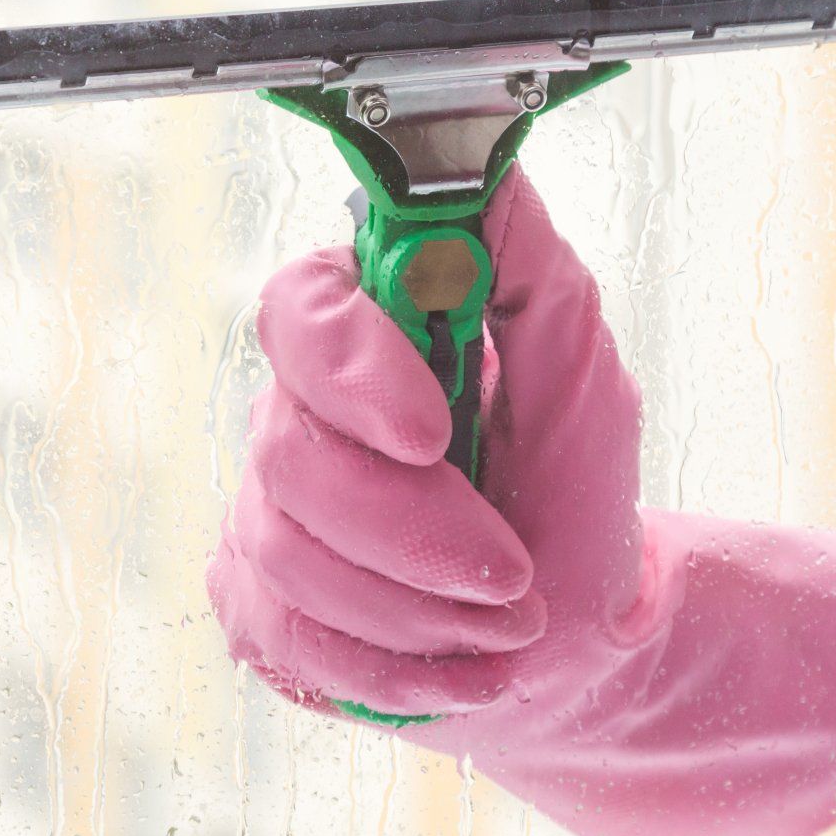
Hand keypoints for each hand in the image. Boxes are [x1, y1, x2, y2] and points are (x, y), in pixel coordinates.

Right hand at [209, 170, 835, 835]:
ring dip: (420, 607)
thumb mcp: (580, 372)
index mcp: (367, 331)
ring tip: (504, 622)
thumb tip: (477, 168)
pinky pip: (287, 634)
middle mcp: (299, 410)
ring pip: (290, 554)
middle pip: (292, 454)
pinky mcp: (255, 599)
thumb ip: (525, 264)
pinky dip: (389, 667)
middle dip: (416, 531)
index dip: (354, 372)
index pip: (301, 309)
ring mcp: (264, 508)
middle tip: (510, 569)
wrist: (572, 641)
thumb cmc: (572, 496)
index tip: (434, 436)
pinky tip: (456, 667)